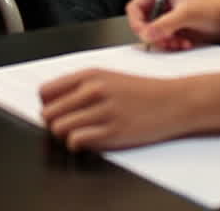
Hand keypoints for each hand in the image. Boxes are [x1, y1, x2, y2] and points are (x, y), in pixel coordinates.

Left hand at [40, 70, 189, 150]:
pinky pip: (76, 141)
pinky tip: (90, 139)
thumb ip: (79, 86)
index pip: (45, 92)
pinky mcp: (113, 132)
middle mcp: (94, 90)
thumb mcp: (108, 77)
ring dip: (65, 135)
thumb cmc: (142, 91)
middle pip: (48, 113)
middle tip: (69, 124)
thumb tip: (50, 103)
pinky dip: (78, 144)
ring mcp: (103, 111)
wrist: (174, 101)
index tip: (56, 111)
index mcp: (90, 74)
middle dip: (54, 122)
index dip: (47, 105)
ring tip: (80, 132)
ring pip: (59, 129)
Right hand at [127, 0, 219, 50]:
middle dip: (154, 35)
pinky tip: (185, 43)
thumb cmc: (215, 8)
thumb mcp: (187, 14)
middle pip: (142, 24)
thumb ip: (165, 24)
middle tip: (166, 40)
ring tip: (179, 41)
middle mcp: (162, 4)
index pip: (135, 7)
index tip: (145, 34)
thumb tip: (147, 33)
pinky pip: (162, 42)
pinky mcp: (174, 30)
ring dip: (164, 42)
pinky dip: (171, 45)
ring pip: (151, 35)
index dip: (137, 22)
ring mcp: (167, 18)